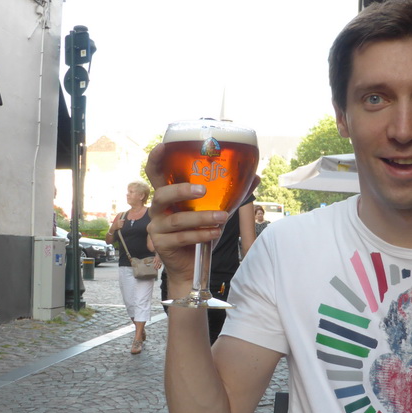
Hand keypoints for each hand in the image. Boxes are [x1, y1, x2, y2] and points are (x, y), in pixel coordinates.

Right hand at [145, 143, 227, 287]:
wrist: (192, 266)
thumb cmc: (201, 233)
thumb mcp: (215, 210)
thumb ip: (230, 194)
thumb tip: (256, 177)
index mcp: (168, 196)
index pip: (155, 174)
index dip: (156, 159)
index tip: (162, 146)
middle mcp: (158, 209)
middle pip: (161, 194)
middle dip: (182, 190)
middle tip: (203, 190)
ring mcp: (157, 227)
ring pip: (177, 219)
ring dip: (202, 217)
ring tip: (222, 217)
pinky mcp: (161, 244)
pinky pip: (182, 237)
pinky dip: (201, 234)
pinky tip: (215, 233)